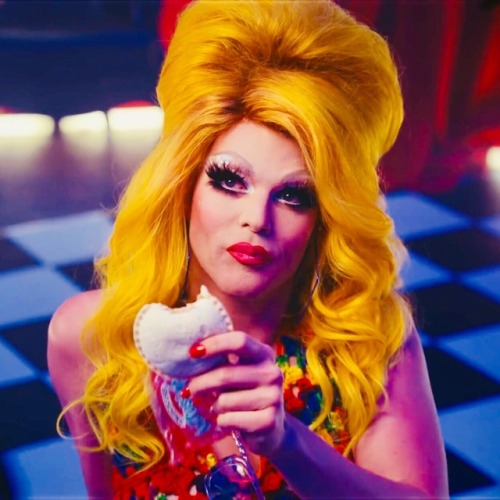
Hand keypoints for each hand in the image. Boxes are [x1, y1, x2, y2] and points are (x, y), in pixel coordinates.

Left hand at [186, 331, 284, 455]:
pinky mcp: (268, 421)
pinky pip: (229, 419)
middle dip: (200, 383)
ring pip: (224, 400)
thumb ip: (223, 360)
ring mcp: (273, 397)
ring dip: (214, 406)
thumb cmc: (246, 393)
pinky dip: (221, 421)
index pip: (239, 341)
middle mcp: (272, 373)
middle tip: (188, 390)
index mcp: (264, 354)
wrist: (270, 428)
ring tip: (218, 407)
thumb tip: (193, 353)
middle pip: (226, 374)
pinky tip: (229, 420)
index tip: (193, 352)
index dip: (215, 344)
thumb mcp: (240, 371)